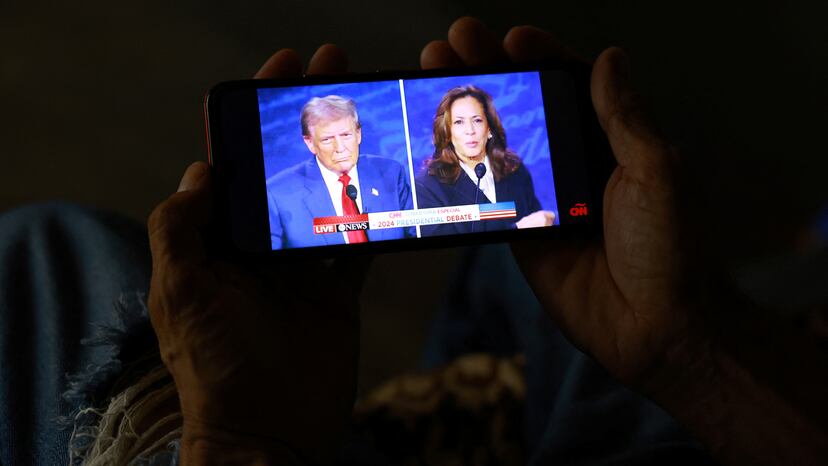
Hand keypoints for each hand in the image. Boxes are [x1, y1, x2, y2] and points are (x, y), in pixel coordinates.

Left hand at [148, 44, 364, 464]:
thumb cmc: (217, 366)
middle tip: (333, 73)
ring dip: (343, 157)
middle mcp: (255, 248)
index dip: (251, 118)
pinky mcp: (335, 291)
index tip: (279, 74)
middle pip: (283, 171)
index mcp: (214, 241)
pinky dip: (373, 217)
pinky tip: (391, 183)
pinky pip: (357, 244)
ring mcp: (299, 269)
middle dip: (306, 121)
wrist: (270, 433)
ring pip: (323, 199)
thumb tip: (200, 171)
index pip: (231, 164)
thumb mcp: (183, 292)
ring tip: (365, 113)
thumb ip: (181, 229)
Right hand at [423, 17, 693, 387]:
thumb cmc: (669, 246)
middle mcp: (579, 165)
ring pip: (500, 146)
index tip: (512, 38)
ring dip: (467, 115)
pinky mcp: (523, 231)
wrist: (654, 326)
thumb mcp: (654, 170)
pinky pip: (490, 195)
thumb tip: (611, 58)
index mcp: (616, 143)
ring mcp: (547, 198)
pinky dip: (463, 170)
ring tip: (434, 80)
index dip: (542, 58)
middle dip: (491, 74)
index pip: (573, 86)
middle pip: (528, 109)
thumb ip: (623, 117)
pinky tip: (437, 146)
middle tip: (452, 45)